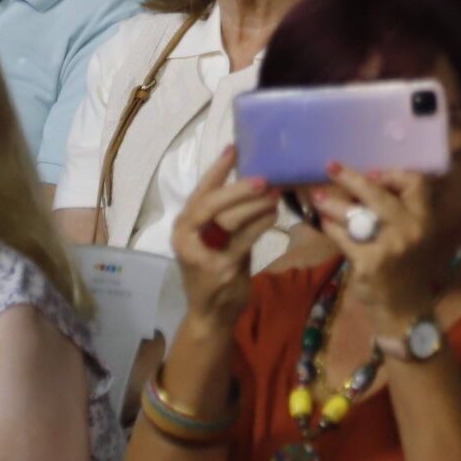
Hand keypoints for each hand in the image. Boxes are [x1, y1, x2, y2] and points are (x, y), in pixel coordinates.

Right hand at [170, 146, 280, 332]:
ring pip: (229, 221)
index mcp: (184, 224)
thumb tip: (254, 178)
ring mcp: (200, 254)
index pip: (200, 190)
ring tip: (275, 193)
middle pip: (211, 204)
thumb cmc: (217, 268)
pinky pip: (244, 240)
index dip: (217, 168)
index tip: (235, 147)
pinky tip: (275, 215)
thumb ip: (226, 214)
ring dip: (256, 205)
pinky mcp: (219, 269)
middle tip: (264, 177)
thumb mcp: (217, 238)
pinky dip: (261, 224)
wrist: (212, 313)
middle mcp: (186, 236)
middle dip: (238, 188)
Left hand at [310, 164, 455, 333]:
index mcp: (426, 218)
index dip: (391, 173)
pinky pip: (344, 238)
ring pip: (356, 215)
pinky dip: (331, 229)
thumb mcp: (414, 235)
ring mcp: (390, 247)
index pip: (415, 182)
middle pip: (378, 194)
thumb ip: (400, 211)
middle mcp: (412, 229)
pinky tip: (324, 223)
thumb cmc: (407, 268)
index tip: (371, 172)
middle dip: (351, 177)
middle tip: (331, 166)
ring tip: (317, 196)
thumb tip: (368, 180)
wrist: (405, 310)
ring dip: (332, 203)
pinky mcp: (369, 263)